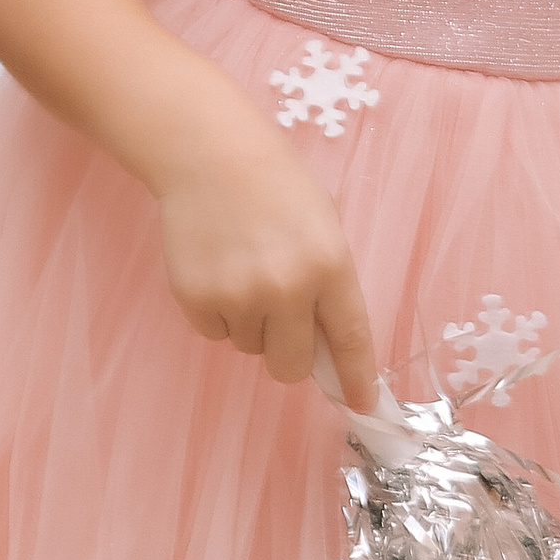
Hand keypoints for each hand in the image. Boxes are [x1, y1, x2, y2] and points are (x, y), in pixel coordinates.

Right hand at [155, 127, 380, 409]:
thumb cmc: (276, 187)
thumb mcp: (323, 228)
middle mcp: (287, 288)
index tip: (362, 404)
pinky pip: (215, 332)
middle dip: (290, 354)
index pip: (350, 339)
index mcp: (329, 266)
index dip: (356, 378)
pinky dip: (218, 312)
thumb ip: (329, 285)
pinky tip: (218, 267)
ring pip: (250, 347)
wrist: (210, 155)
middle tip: (281, 321)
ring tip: (244, 268)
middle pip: (291, 366)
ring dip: (251, 322)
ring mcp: (239, 296)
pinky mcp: (198, 299)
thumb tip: (325, 349)